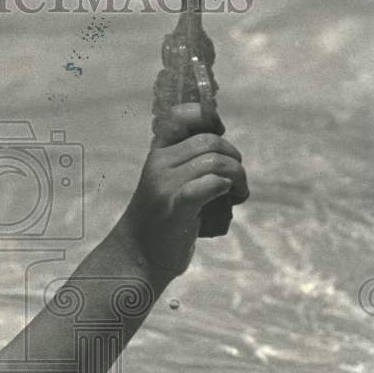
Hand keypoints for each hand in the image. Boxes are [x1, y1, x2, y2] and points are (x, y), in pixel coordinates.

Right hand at [122, 104, 247, 282]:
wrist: (136, 256)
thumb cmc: (158, 222)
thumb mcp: (166, 184)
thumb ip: (186, 165)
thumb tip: (225, 151)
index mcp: (157, 155)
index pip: (180, 117)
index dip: (206, 117)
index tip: (221, 131)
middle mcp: (159, 165)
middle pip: (209, 141)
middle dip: (234, 158)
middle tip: (237, 182)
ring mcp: (165, 186)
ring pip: (215, 163)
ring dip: (238, 177)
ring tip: (238, 194)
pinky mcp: (176, 207)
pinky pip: (208, 185)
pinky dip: (225, 187)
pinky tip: (228, 197)